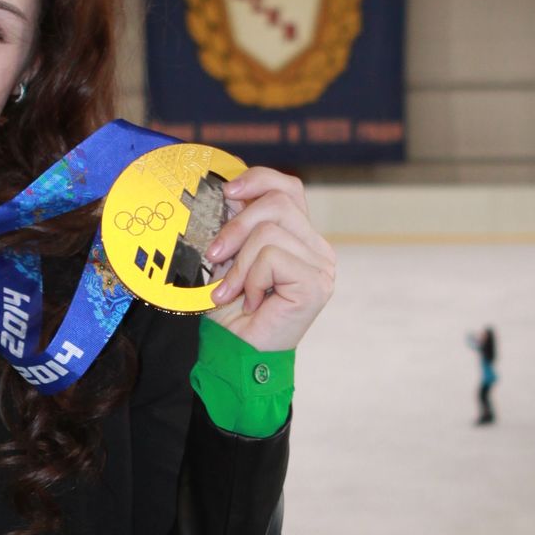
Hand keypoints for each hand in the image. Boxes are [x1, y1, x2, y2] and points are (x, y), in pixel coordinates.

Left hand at [203, 168, 334, 351]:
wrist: (237, 354)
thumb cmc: (230, 312)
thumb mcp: (226, 260)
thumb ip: (233, 227)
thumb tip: (225, 194)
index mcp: (298, 238)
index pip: (287, 188)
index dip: (258, 180)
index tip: (227, 192)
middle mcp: (316, 248)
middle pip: (278, 202)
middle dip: (236, 226)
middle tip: (214, 255)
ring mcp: (321, 265)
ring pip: (270, 231)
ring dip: (240, 263)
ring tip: (231, 291)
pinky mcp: (316, 282)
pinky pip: (272, 257)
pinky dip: (251, 279)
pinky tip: (251, 302)